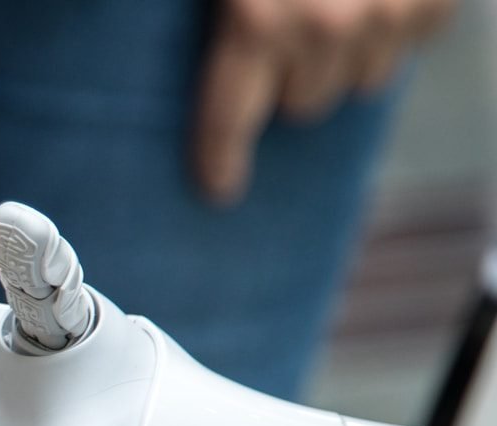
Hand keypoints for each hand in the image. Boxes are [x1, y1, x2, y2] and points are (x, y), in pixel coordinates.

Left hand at [194, 0, 454, 202]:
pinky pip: (412, 43)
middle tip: (280, 41)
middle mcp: (322, 27)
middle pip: (301, 105)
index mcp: (254, 21)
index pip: (228, 120)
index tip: (218, 188)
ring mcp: (386, 15)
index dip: (219, 159)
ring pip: (361, 81)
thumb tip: (213, 89)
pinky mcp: (432, 4)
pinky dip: (394, 24)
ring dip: (344, 56)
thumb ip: (228, 25)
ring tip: (330, 6)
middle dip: (288, 81)